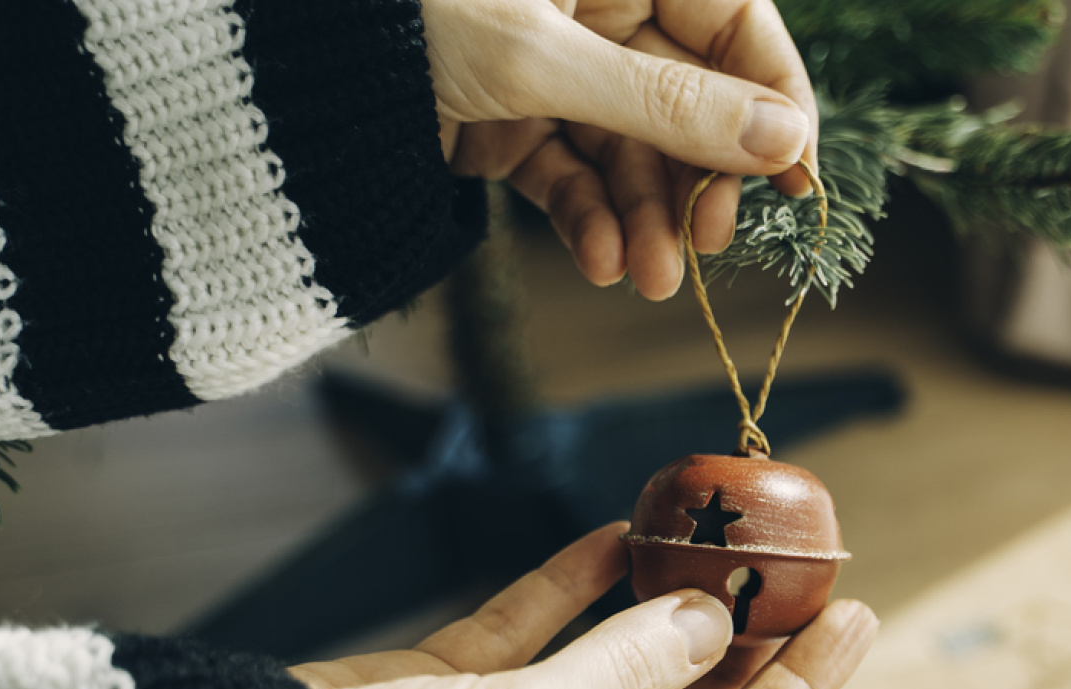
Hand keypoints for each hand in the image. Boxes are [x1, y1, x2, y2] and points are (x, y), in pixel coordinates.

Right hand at [290, 523, 875, 688]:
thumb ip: (621, 670)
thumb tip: (712, 620)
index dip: (799, 686)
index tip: (854, 615)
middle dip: (748, 641)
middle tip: (803, 567)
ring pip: (616, 659)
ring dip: (668, 601)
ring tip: (727, 541)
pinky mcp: (451, 688)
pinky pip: (538, 627)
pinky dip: (577, 580)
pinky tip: (622, 531)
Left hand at [420, 0, 818, 298]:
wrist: (275, 74)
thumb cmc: (396, 20)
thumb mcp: (540, 59)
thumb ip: (668, 104)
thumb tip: (784, 142)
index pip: (734, 19)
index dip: (775, 95)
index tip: (796, 175)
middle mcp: (593, 8)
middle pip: (690, 98)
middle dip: (698, 178)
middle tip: (707, 240)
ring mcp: (552, 69)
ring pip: (633, 150)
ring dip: (648, 219)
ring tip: (652, 280)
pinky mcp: (509, 123)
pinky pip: (572, 175)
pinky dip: (590, 221)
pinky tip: (602, 261)